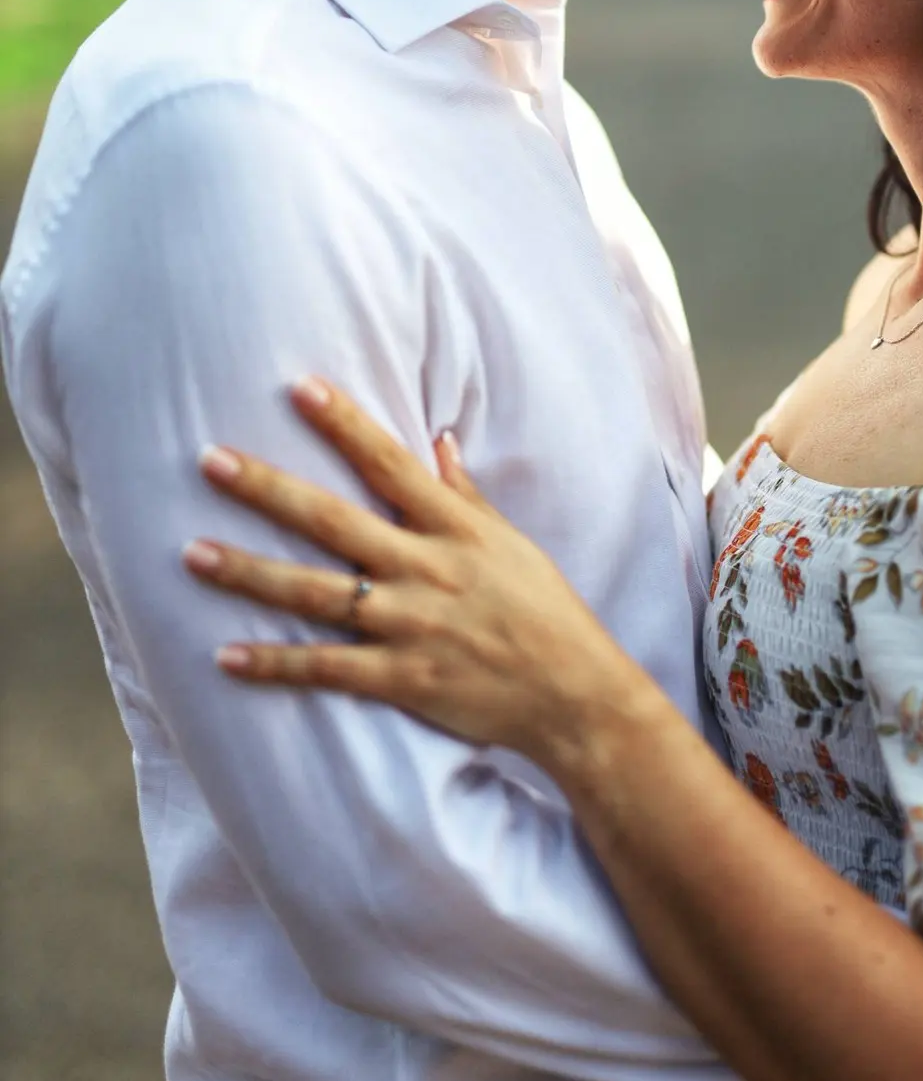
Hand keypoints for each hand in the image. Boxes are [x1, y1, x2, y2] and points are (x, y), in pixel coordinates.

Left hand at [184, 379, 630, 762]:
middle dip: (269, 489)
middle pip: (333, 521)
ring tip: (192, 553)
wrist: (573, 694)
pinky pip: (326, 669)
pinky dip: (276, 664)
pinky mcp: (401, 680)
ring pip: (315, 593)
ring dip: (250, 573)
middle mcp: (426, 569)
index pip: (389, 462)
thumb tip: (439, 440)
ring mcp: (409, 626)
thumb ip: (465, 494)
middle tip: (211, 461)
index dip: (344, 422)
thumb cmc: (544, 610)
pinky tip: (226, 656)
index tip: (299, 386)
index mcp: (454, 528)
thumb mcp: (510, 542)